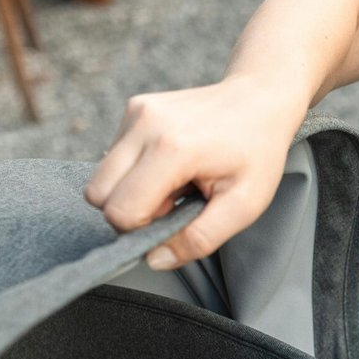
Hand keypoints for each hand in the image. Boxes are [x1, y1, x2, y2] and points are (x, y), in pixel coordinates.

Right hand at [84, 76, 303, 269]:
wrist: (260, 99)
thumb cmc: (256, 153)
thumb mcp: (243, 205)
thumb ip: (200, 239)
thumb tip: (155, 259)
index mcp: (172, 149)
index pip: (121, 211)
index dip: (142, 228)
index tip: (174, 217)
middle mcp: (145, 124)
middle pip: (98, 195)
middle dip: (130, 211)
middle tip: (173, 202)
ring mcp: (136, 112)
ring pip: (101, 177)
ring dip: (132, 191)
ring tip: (174, 182)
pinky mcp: (134, 108)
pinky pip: (112, 157)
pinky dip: (134, 171)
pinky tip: (170, 164)